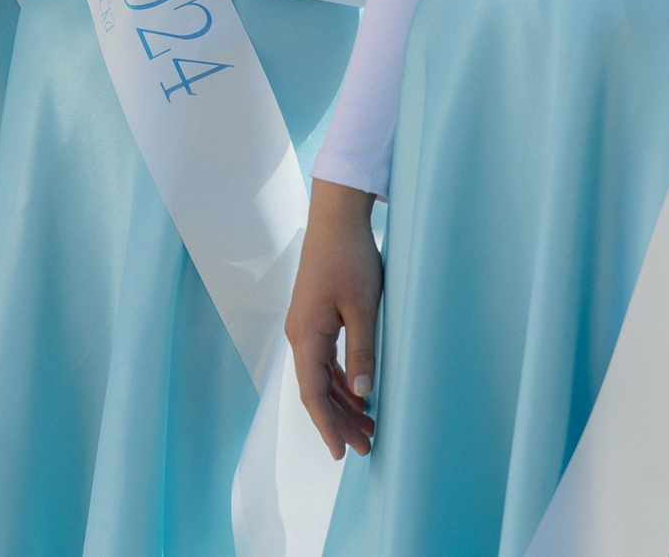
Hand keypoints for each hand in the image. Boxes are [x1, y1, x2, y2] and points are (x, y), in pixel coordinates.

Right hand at [285, 178, 383, 458]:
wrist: (336, 217)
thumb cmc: (350, 257)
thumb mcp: (364, 306)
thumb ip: (363, 350)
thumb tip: (363, 393)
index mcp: (306, 334)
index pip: (313, 393)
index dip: (327, 426)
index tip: (342, 452)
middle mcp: (300, 334)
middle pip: (316, 390)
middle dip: (339, 422)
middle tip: (366, 448)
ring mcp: (305, 326)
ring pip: (321, 376)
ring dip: (342, 403)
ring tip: (368, 427)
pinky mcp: (315, 317)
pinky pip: (325, 360)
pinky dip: (341, 381)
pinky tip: (360, 393)